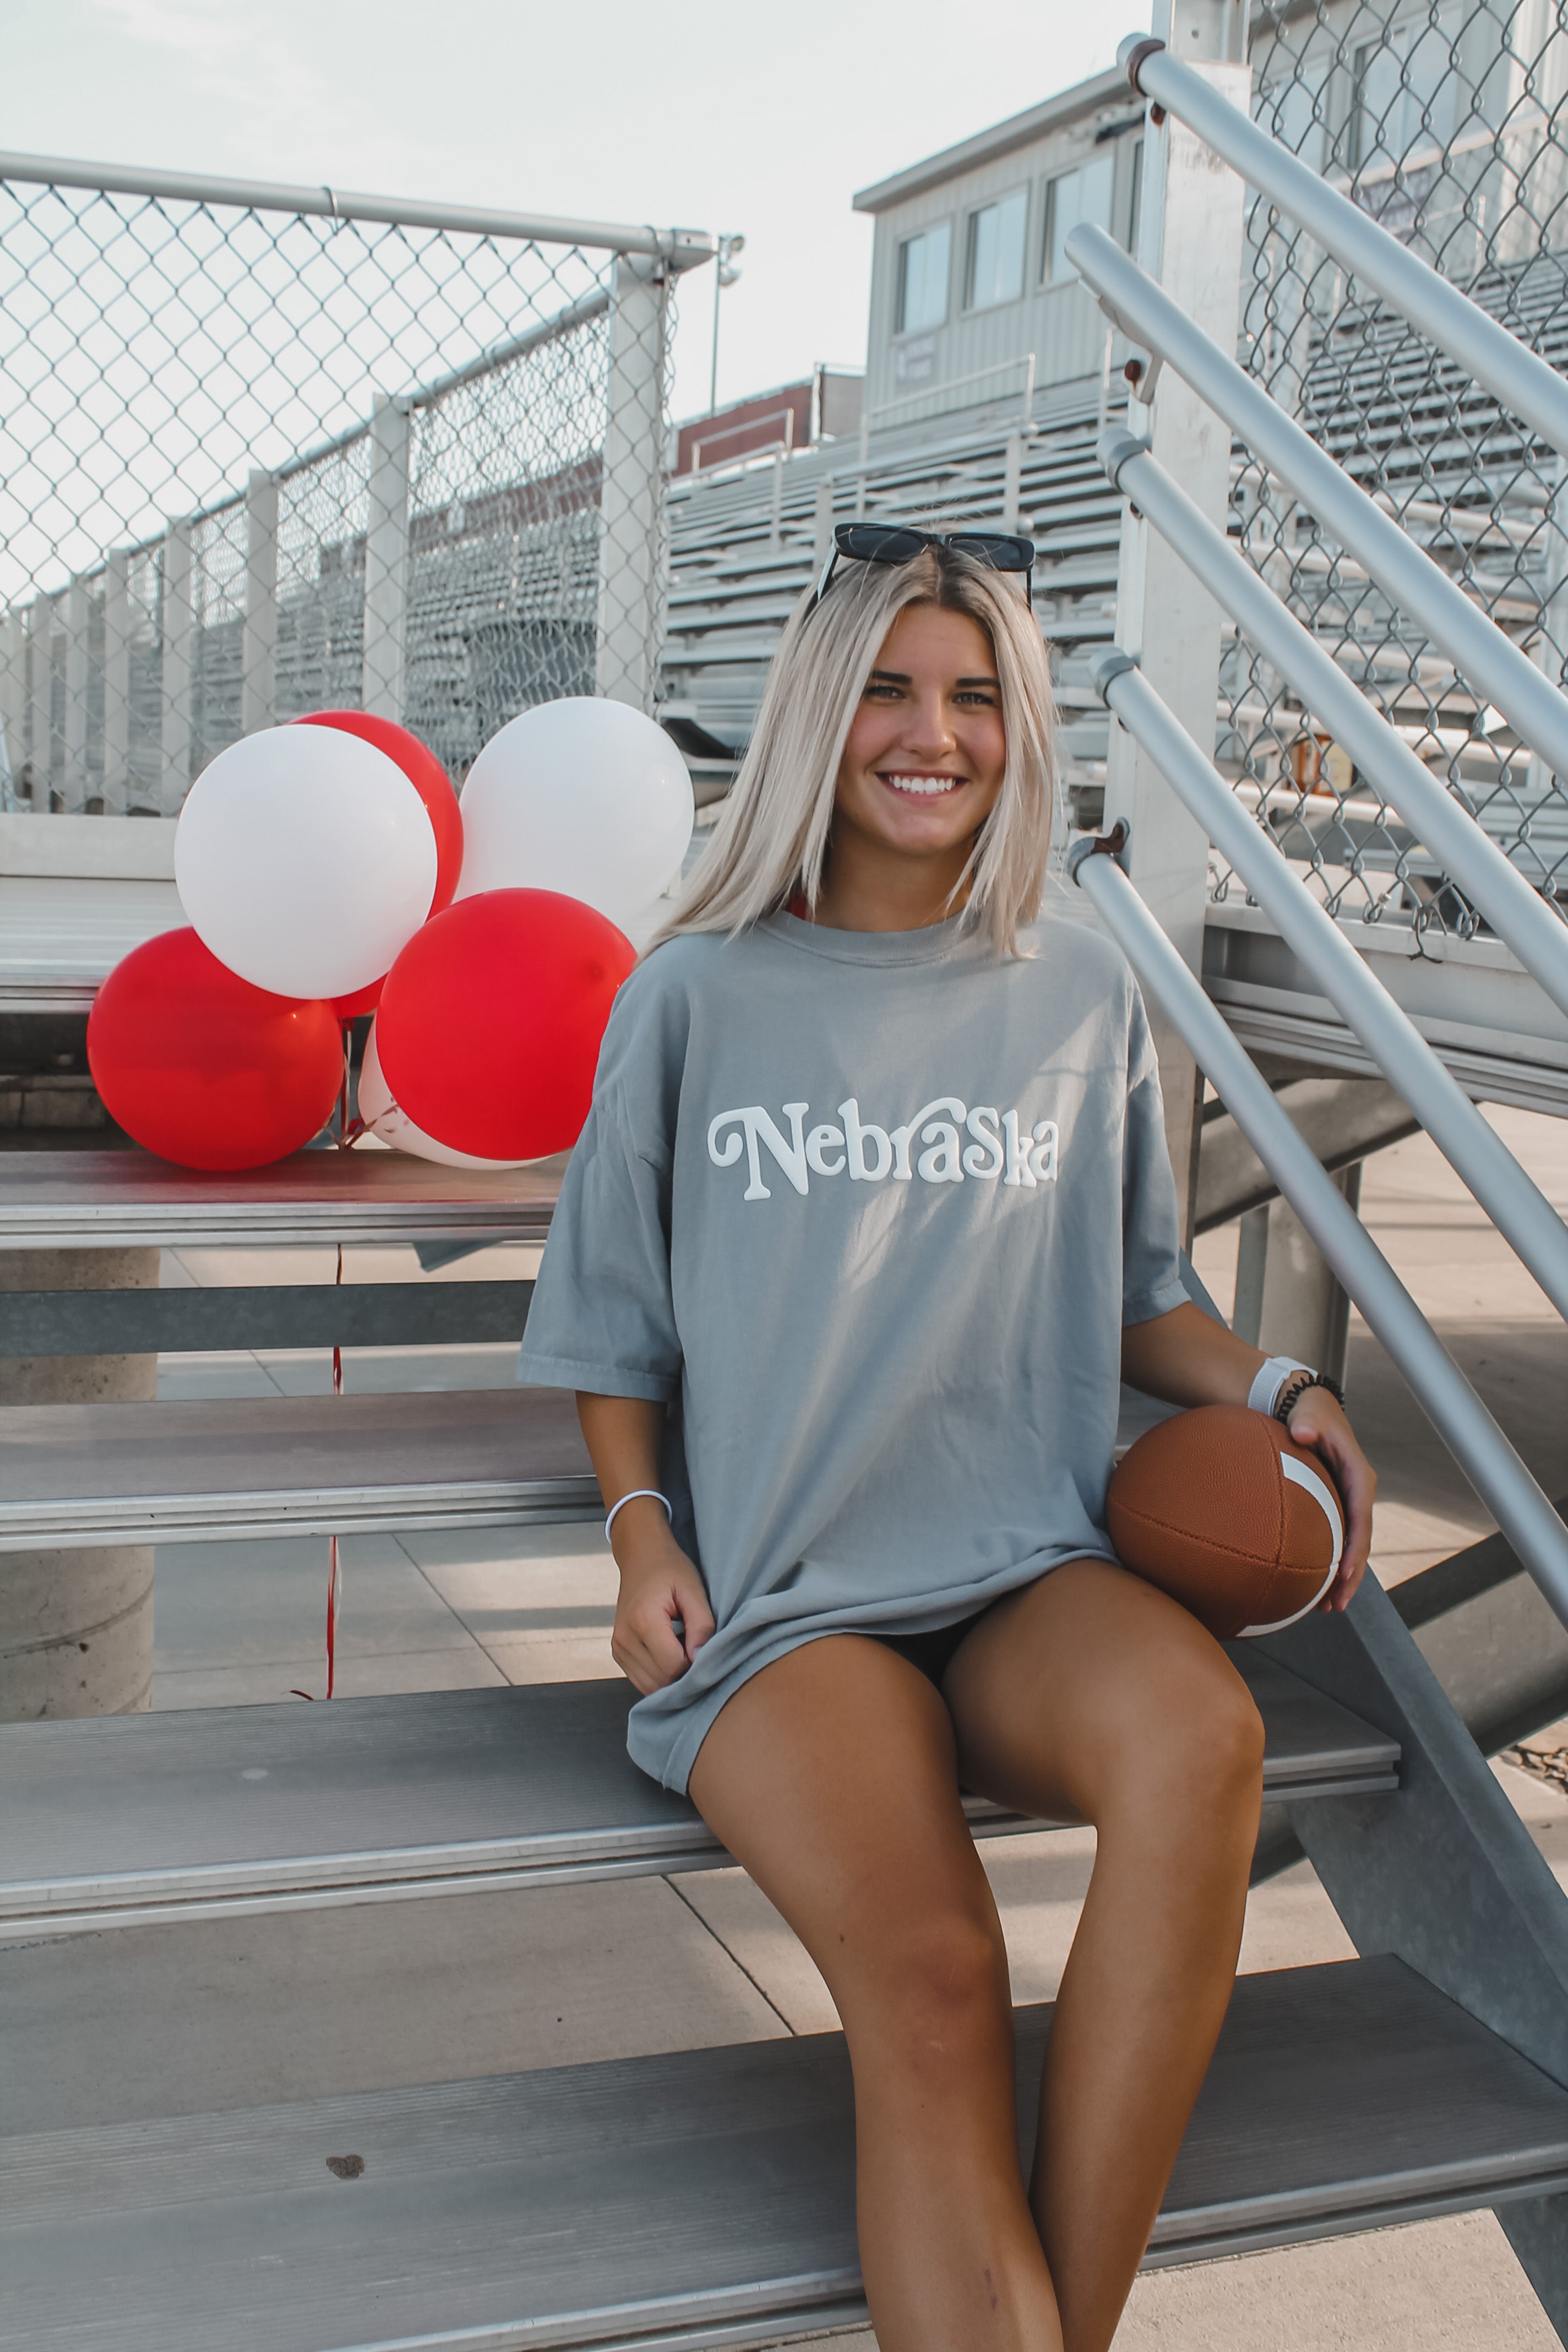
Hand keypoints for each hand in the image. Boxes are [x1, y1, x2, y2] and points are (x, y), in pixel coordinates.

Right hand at [610, 1506, 715, 1694]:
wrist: (641, 1558)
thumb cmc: (670, 1571)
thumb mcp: (693, 1590)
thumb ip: (701, 1625)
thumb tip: (701, 1659)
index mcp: (643, 1620)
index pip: (673, 1666)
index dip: (695, 1664)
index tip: (703, 1647)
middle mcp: (624, 1638)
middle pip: (661, 1680)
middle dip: (684, 1673)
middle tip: (695, 1648)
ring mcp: (618, 1647)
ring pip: (651, 1686)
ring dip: (671, 1677)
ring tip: (681, 1648)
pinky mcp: (617, 1653)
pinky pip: (642, 1681)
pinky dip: (659, 1675)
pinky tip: (669, 1653)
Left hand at [1283, 1387, 1375, 1612]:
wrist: (1307, 1409)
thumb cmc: (1309, 1413)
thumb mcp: (1309, 1413)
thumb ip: (1307, 1423)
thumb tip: (1302, 1433)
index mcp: (1358, 1475)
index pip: (1361, 1517)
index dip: (1355, 1547)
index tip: (1343, 1575)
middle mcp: (1358, 1492)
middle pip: (1360, 1541)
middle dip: (1350, 1576)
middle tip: (1335, 1606)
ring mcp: (1348, 1502)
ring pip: (1350, 1546)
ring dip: (1341, 1579)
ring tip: (1326, 1609)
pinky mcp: (1335, 1506)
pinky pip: (1336, 1539)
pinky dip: (1328, 1564)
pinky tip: (1313, 1587)